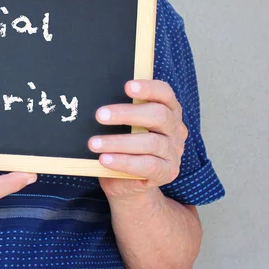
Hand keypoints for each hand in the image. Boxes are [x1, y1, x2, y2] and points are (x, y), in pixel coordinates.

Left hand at [89, 80, 187, 199]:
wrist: (126, 182)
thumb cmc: (123, 146)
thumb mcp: (123, 126)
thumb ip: (119, 112)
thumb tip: (95, 99)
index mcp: (168, 111)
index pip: (164, 93)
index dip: (148, 88)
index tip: (127, 86)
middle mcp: (175, 129)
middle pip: (158, 115)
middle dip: (126, 114)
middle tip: (100, 115)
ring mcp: (173, 152)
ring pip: (150, 142)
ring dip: (118, 142)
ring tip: (93, 143)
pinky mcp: (167, 172)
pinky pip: (147, 165)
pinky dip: (123, 161)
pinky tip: (105, 159)